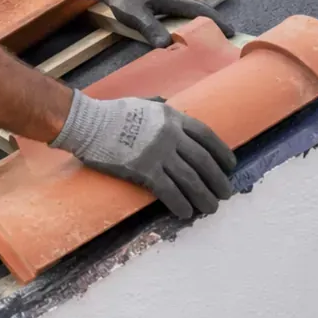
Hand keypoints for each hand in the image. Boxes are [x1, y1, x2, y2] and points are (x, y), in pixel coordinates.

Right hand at [52, 92, 235, 217]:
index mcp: (172, 118)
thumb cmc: (111, 113)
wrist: (87, 123)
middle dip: (218, 180)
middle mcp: (171, 135)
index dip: (222, 152)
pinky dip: (180, 204)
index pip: (206, 136)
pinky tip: (185, 212)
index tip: (229, 166)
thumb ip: (161, 111)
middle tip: (225, 193)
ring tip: (210, 207)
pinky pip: (169, 192)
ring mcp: (158, 154)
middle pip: (203, 161)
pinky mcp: (144, 171)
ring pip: (191, 180)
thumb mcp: (144, 105)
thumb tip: (170, 113)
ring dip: (204, 197)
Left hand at [82, 0, 233, 48]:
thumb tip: (167, 45)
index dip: (217, 21)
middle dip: (215, 21)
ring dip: (205, 17)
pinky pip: (187, 5)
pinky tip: (192, 25)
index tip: (230, 32)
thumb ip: (151, 29)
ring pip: (195, 5)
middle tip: (226, 37)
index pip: (201, 10)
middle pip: (202, 7)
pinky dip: (194, 14)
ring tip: (212, 33)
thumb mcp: (135, 15)